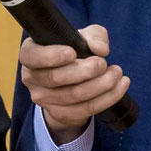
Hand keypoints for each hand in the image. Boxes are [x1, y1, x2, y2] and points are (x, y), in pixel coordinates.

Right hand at [19, 25, 128, 142]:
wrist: (73, 79)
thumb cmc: (74, 50)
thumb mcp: (83, 37)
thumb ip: (93, 36)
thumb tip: (100, 49)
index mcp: (30, 54)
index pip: (33, 57)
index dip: (51, 56)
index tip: (72, 53)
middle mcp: (31, 78)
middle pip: (56, 78)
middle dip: (85, 71)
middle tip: (103, 63)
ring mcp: (44, 99)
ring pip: (73, 96)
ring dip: (100, 85)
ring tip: (117, 73)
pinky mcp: (60, 113)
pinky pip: (85, 109)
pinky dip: (107, 98)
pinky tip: (120, 86)